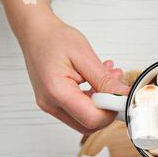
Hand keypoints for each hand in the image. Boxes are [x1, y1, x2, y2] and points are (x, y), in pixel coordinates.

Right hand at [0, 0, 128, 133]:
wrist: (35, 32)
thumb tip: (122, 95)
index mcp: (57, 91)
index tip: (122, 96)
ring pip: (85, 120)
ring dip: (102, 103)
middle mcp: (51, 103)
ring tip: (110, 78)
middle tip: (117, 87)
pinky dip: (93, 100)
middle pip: (88, 124)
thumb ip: (104, 80)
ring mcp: (51, 105)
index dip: (111, 110)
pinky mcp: (54, 103)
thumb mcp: (84, 56)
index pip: (92, 118)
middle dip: (108, 108)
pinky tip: (99, 82)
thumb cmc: (53, 38)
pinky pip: (79, 110)